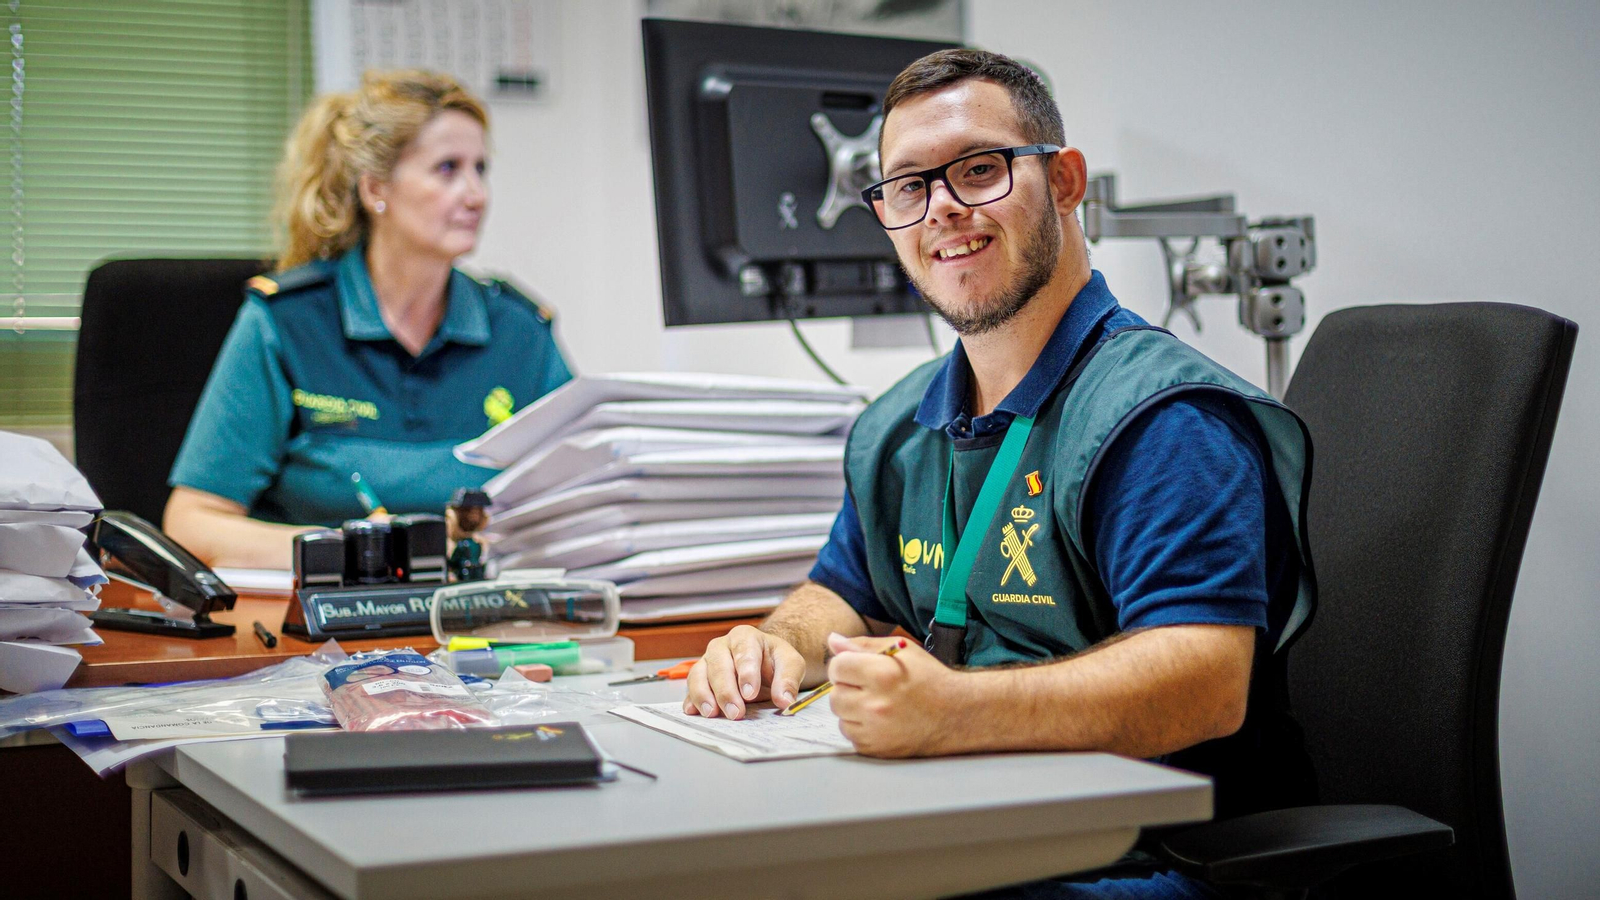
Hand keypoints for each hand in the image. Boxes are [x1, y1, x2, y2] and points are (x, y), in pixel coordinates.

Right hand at [683, 625, 806, 719]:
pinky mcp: (699, 678)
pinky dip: (691, 700)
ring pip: (698, 675)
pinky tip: (693, 712)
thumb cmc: (774, 661)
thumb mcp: (790, 664)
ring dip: (703, 695)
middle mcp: (721, 647)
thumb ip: (788, 680)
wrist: (763, 662)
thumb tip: (784, 700)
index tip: (750, 694)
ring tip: (712, 714)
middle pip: (718, 666)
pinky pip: (690, 688)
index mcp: (744, 637)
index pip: (744, 652)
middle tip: (736, 712)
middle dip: (726, 691)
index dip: (746, 674)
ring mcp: (707, 662)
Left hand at [826, 632, 959, 757]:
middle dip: (847, 687)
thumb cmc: (929, 678)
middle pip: (835, 694)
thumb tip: (832, 640)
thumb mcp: (902, 650)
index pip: (837, 667)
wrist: (956, 715)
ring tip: (876, 703)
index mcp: (881, 674)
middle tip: (870, 687)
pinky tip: (880, 720)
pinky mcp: (876, 749)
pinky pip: (850, 735)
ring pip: (840, 716)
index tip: (858, 668)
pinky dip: (860, 727)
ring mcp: (875, 730)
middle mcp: (875, 705)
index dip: (845, 665)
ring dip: (852, 708)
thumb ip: (863, 645)